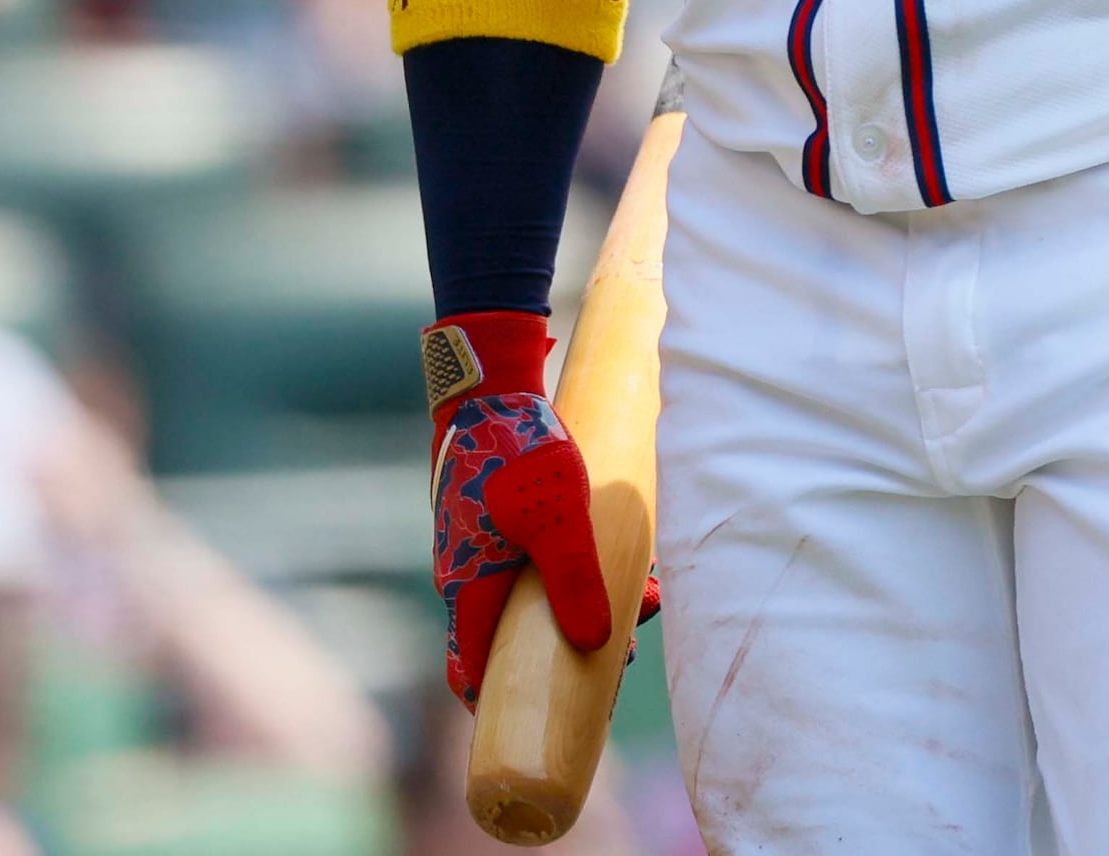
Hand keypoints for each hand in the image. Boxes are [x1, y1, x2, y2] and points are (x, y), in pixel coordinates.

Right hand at [422, 311, 611, 703]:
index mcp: (469, 590)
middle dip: (566, 654)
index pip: (472, 673)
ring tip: (642, 600)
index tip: (553, 718)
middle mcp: (466, 578)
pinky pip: (533, 566)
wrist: (488, 390)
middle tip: (621, 656)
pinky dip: (573, 572)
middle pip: (506, 643)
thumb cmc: (516, 453)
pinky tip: (624, 557)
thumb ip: (574, 581)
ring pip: (527, 602)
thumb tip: (598, 645)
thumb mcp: (557, 520)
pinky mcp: (497, 524)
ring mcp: (480, 550)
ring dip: (579, 609)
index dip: (503, 705)